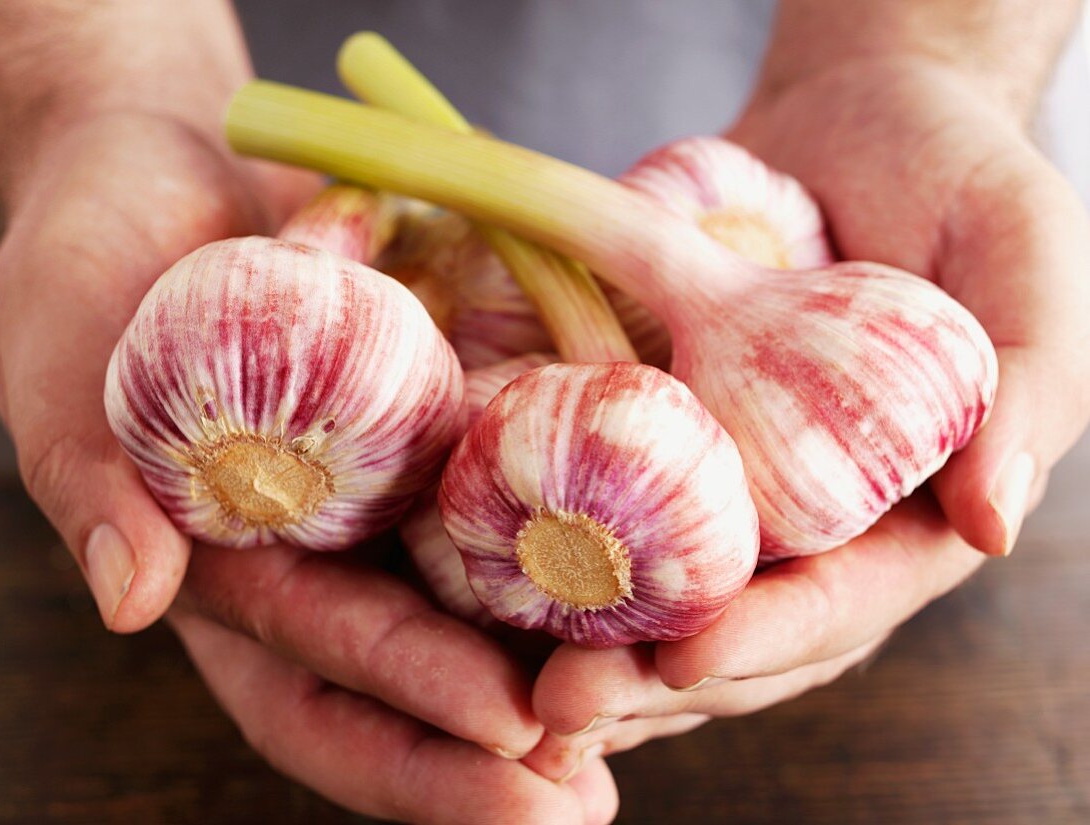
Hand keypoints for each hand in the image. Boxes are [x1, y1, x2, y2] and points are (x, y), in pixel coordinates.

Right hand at [0, 111, 618, 821]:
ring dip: (560, 657)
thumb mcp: (61, 371)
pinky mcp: (438, 420)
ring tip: (653, 702)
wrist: (168, 167)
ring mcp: (388, 495)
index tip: (508, 738)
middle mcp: (325, 558)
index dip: (403, 729)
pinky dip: (575, 523)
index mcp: (231, 583)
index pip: (316, 687)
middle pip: (416, 680)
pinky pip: (508, 486)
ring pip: (479, 601)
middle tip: (594, 791)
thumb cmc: (88, 270)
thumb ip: (92, 483)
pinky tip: (654, 562)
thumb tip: (132, 599)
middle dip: (498, 745)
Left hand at [526, 56, 1089, 775]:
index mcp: (904, 516)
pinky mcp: (664, 436)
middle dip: (646, 677)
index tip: (684, 661)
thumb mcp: (1029, 270)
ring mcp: (729, 487)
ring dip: (582, 643)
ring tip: (505, 679)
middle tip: (556, 705)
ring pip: (656, 595)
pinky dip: (548, 550)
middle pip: (731, 630)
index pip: (838, 605)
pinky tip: (484, 587)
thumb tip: (992, 523)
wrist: (860, 127)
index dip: (765, 640)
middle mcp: (810, 525)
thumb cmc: (962, 189)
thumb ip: (1029, 396)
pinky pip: (605, 506)